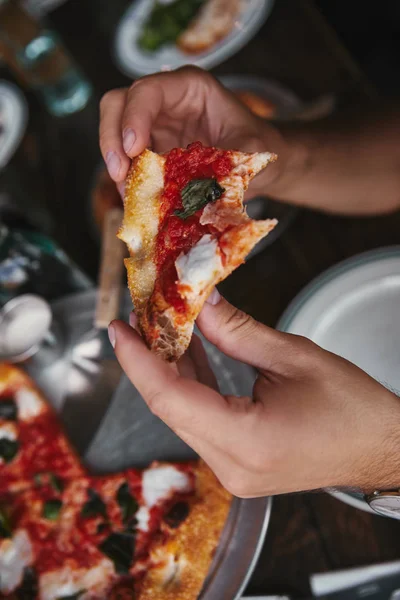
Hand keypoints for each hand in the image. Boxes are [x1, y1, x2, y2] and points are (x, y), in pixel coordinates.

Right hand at [99, 66, 287, 197]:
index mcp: (190, 87)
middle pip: (118, 104)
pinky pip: (128, 162)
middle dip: (111, 138)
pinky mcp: (151, 150)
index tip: (133, 150)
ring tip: (128, 194)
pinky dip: (127, 181)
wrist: (260, 160)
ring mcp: (155, 125)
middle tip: (119, 173)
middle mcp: (166, 101)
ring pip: (114, 132)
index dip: (134, 117)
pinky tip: (136, 201)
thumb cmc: (257, 145)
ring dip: (116, 165)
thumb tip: (206, 193)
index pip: (148, 90)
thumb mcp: (252, 152)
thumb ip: (230, 165)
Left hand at [108, 293, 399, 496]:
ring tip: (161, 327)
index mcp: (247, 441)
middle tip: (141, 317)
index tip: (118, 329)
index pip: (170, 398)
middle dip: (150, 360)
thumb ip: (236, 331)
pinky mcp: (238, 465)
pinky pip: (202, 422)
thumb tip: (197, 302)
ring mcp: (233, 472)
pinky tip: (188, 353)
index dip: (137, 361)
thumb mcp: (294, 357)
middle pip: (170, 407)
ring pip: (183, 415)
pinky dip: (193, 387)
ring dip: (171, 370)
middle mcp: (231, 467)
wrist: (384, 449)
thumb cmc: (354, 407)